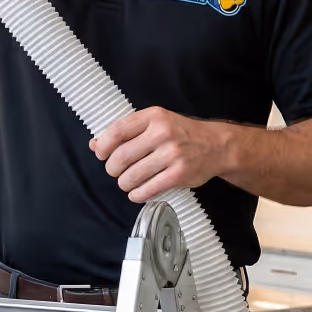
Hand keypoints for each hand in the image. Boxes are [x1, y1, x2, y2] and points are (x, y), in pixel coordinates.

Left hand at [90, 107, 232, 203]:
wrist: (216, 145)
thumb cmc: (180, 132)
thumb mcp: (155, 123)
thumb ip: (126, 131)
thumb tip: (95, 144)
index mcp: (154, 116)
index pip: (118, 130)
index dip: (103, 145)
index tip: (101, 154)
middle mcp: (162, 133)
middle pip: (122, 156)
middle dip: (112, 168)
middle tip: (114, 171)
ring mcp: (172, 154)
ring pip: (133, 175)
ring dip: (123, 183)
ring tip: (126, 182)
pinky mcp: (179, 174)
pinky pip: (149, 189)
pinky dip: (137, 194)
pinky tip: (136, 193)